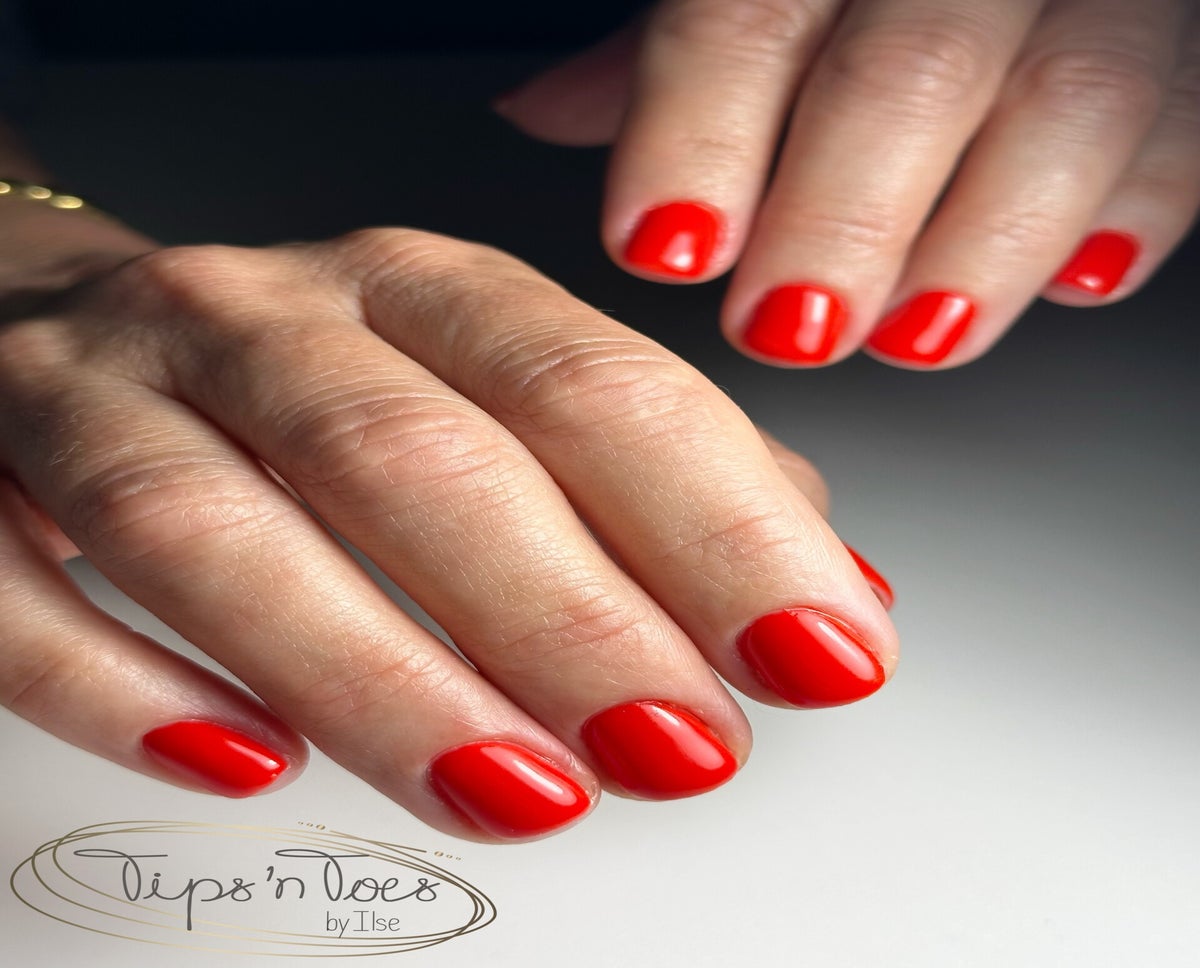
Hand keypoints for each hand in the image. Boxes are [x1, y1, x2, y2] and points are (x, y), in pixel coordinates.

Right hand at [0, 227, 895, 841]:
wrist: (65, 327)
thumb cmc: (312, 382)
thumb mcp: (493, 388)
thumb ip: (655, 475)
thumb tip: (827, 574)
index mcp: (418, 291)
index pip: (593, 389)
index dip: (719, 522)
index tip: (823, 650)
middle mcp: (266, 320)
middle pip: (421, 455)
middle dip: (570, 615)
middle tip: (685, 747)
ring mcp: (103, 391)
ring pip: (224, 524)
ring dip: (383, 673)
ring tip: (519, 790)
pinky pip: (20, 588)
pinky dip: (129, 686)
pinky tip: (249, 765)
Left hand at [497, 0, 1199, 367]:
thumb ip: (665, 47)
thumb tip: (540, 111)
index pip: (754, 8)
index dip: (702, 133)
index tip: (663, 245)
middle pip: (912, 69)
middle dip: (843, 214)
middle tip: (789, 323)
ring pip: (1070, 98)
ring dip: (987, 240)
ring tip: (917, 332)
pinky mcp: (1185, 40)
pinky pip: (1185, 120)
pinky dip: (1140, 203)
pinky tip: (1081, 277)